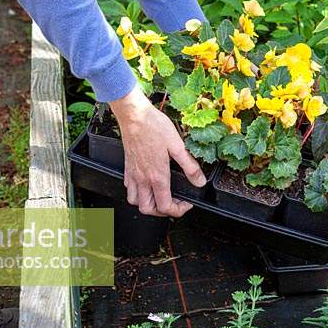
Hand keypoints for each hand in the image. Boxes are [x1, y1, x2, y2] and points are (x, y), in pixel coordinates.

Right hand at [109, 86, 205, 216]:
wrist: (134, 115)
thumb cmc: (154, 126)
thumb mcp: (178, 145)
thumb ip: (189, 166)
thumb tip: (200, 181)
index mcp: (157, 176)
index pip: (165, 206)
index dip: (179, 210)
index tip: (186, 203)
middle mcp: (143, 179)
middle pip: (148, 210)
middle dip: (162, 212)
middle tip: (174, 203)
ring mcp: (133, 174)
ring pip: (135, 202)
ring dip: (147, 204)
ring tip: (159, 197)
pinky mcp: (128, 167)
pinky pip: (129, 188)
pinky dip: (137, 193)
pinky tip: (147, 184)